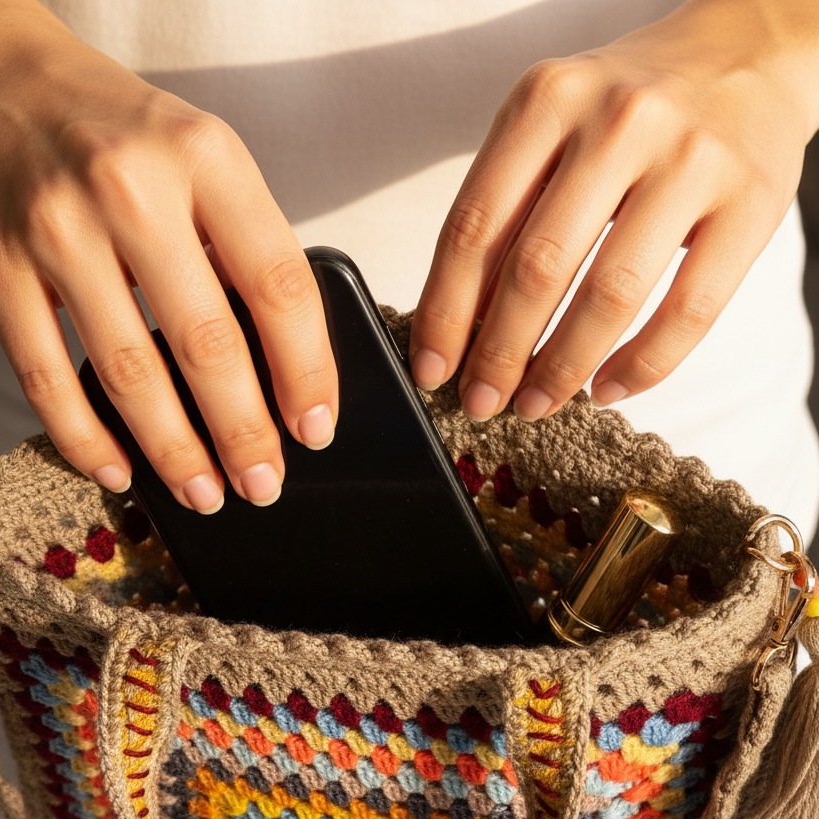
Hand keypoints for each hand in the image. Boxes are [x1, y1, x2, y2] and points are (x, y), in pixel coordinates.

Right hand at [0, 0, 336, 510]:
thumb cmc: (121, 132)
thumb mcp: (206, 159)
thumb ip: (247, 245)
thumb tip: (291, 367)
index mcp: (206, 158)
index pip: (278, 285)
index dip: (306, 372)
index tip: (316, 429)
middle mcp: (131, 188)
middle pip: (206, 343)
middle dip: (244, 432)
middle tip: (265, 483)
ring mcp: (58, 229)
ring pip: (128, 372)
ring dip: (174, 451)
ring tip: (206, 492)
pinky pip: (46, 376)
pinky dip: (84, 438)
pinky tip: (119, 472)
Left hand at [409, 0, 818, 421]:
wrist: (747, 53)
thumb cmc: (629, 108)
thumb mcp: (552, 123)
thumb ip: (507, 205)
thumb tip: (461, 324)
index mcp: (549, 101)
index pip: (476, 226)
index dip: (445, 312)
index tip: (431, 369)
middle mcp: (618, 124)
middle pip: (538, 267)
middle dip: (499, 354)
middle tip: (483, 402)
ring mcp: (690, 162)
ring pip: (610, 296)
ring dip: (563, 369)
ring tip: (537, 403)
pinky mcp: (750, 203)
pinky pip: (688, 310)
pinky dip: (642, 366)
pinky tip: (608, 388)